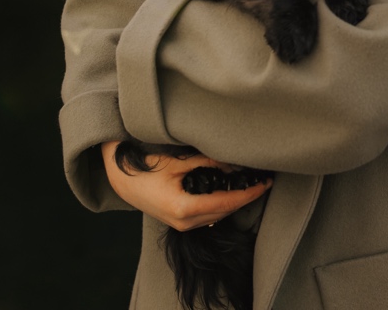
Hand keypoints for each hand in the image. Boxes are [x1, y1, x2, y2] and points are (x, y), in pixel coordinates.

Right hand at [99, 141, 270, 231]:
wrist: (123, 183)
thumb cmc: (146, 169)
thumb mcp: (178, 162)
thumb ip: (207, 162)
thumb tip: (234, 163)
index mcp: (184, 208)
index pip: (227, 202)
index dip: (249, 194)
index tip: (265, 184)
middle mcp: (185, 222)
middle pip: (225, 211)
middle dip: (246, 198)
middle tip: (264, 181)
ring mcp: (182, 226)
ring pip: (218, 216)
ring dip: (235, 202)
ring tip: (252, 186)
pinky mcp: (180, 223)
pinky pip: (208, 217)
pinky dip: (222, 205)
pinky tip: (232, 193)